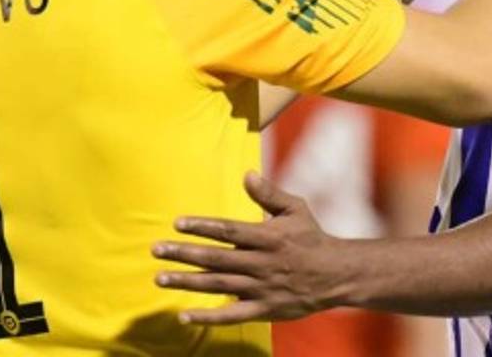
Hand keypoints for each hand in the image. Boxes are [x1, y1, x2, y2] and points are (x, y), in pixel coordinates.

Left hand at [152, 172, 351, 324]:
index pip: (229, 231)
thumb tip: (246, 174)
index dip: (202, 227)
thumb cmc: (312, 237)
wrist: (335, 274)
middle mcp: (261, 263)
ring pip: (218, 286)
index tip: (177, 223)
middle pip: (216, 259)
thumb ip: (269, 194)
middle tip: (156, 250)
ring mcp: (261, 288)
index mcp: (267, 237)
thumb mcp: (295, 209)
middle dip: (184, 254)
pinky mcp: (264, 309)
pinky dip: (208, 317)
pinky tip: (185, 315)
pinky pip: (232, 315)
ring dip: (187, 282)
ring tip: (160, 278)